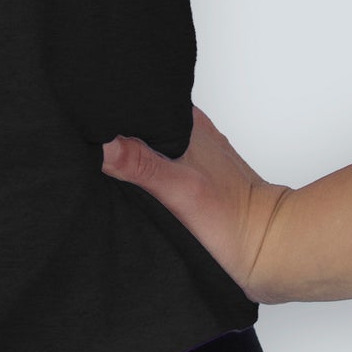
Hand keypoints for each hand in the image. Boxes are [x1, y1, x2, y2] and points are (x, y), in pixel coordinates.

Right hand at [102, 104, 295, 304]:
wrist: (269, 251)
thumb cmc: (235, 221)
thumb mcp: (181, 190)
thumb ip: (142, 165)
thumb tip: (103, 144)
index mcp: (186, 123)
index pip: (138, 100)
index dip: (109, 106)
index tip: (81, 116)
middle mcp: (189, 135)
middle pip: (138, 122)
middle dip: (112, 131)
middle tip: (83, 143)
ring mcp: (190, 157)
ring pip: (146, 145)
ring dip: (126, 153)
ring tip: (98, 163)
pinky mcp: (190, 181)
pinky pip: (155, 167)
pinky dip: (139, 174)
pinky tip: (125, 186)